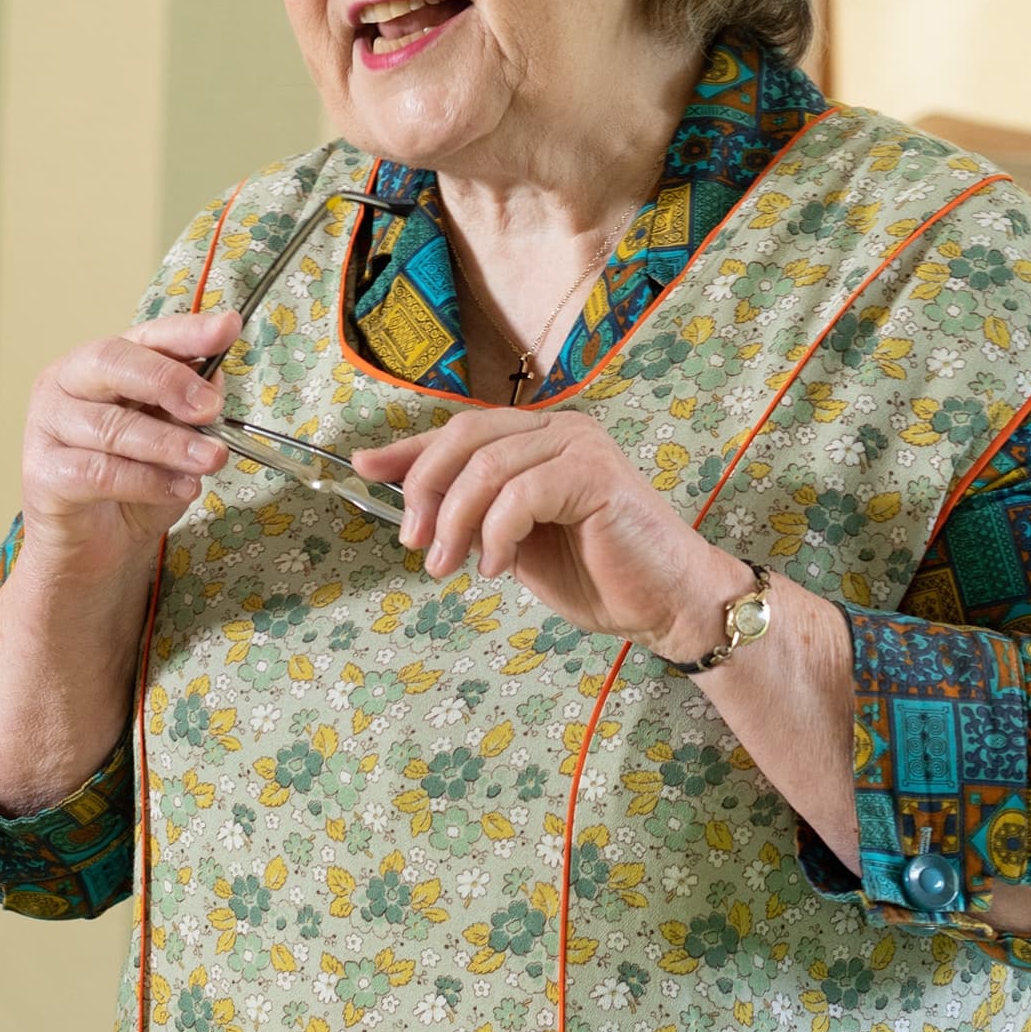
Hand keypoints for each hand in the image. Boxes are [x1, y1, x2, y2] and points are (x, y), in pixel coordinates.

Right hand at [12, 311, 236, 595]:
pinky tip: (180, 488)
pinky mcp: (42, 474)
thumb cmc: (133, 484)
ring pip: (111, 424)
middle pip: (112, 362)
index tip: (227, 328)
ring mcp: (46, 426)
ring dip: (170, 443)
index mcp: (100, 363)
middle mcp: (64, 383)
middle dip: (169, 381)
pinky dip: (147, 480)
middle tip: (211, 408)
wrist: (95, 549)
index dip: (186, 331)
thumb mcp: (174, 438)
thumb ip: (189, 406)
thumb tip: (216, 380)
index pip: (144, 335)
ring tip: (210, 460)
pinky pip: (99, 471)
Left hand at [355, 410, 751, 655]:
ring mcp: (579, 445)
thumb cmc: (595, 574)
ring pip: (486, 467)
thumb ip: (469, 514)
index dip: (408, 449)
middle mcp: (559, 428)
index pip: (459, 431)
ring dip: (455, 522)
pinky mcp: (595, 472)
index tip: (364, 468)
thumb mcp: (511, 541)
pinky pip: (520, 493)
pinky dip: (496, 533)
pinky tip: (497, 566)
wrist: (666, 604)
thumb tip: (403, 500)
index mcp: (538, 438)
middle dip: (425, 488)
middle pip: (464, 437)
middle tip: (415, 542)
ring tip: (450, 567)